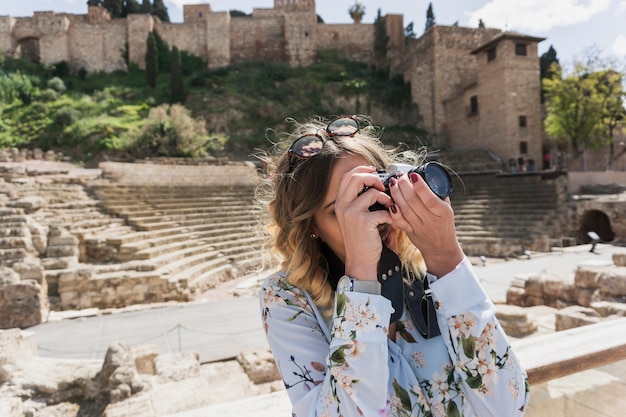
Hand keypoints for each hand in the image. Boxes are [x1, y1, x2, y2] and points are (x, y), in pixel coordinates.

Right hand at [334, 166, 392, 280]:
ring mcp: (351, 213)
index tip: (373, 170)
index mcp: (340, 203)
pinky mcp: (363, 221)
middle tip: (384, 186)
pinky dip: (391, 216)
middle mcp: (342, 206)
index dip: (361, 169)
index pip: (347, 177)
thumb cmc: (363, 240)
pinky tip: (391, 224)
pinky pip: (382, 210)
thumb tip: (379, 183)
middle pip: (356, 178)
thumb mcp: (357, 218)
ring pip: (372, 192)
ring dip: (386, 198)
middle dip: (374, 178)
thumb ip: (362, 201)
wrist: (361, 262)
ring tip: (389, 208)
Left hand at [387, 172, 463, 276]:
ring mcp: (419, 227)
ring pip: (404, 209)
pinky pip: (400, 222)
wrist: (441, 248)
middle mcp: (430, 220)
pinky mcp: (410, 232)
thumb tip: (430, 178)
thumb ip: (439, 195)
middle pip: (413, 201)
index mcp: (442, 212)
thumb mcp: (447, 209)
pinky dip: (393, 212)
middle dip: (404, 186)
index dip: (420, 186)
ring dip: (396, 194)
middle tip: (400, 177)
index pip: (429, 198)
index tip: (413, 175)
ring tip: (393, 183)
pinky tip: (389, 202)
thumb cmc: (444, 225)